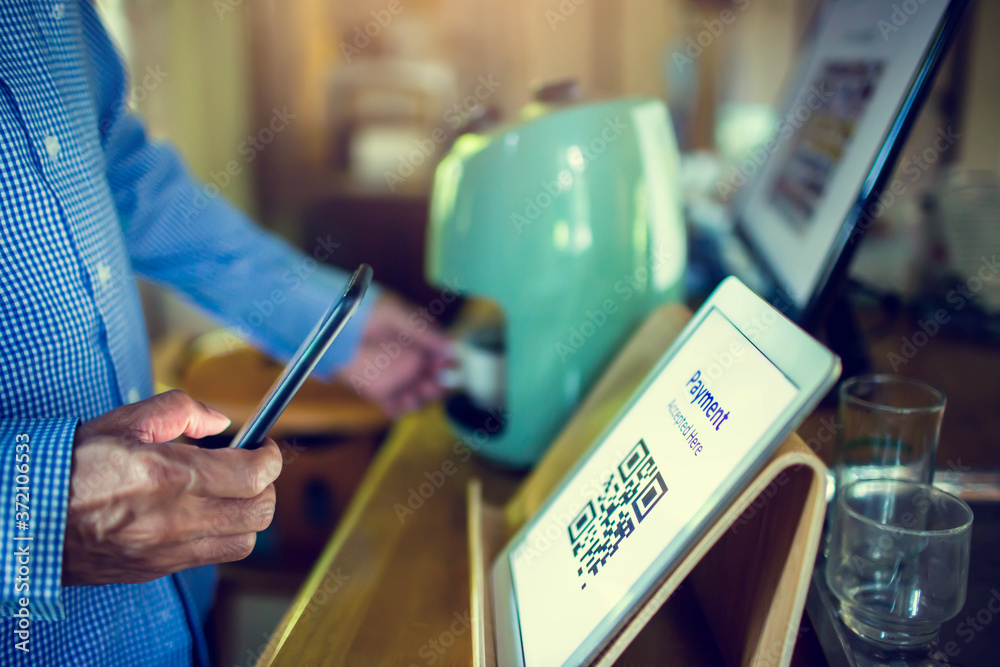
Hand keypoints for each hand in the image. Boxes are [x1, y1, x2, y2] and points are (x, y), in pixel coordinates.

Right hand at [64, 390, 282, 585]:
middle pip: (260, 512)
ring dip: (248, 515)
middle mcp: (175, 518)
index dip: (270, 457)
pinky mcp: (158, 568)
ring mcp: (167, 549)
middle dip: (266, 486)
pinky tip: (203, 513)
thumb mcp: (126, 420)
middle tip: (250, 468)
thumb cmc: (72, 465)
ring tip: (230, 493)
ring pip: (244, 541)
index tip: (263, 446)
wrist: (25, 516)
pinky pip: (212, 557)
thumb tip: (219, 421)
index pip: (254, 475)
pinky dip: (221, 535)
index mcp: (169, 476)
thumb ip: (182, 410)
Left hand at [337, 292, 450, 416]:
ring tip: (414, 394)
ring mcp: (398, 379)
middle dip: (438, 386)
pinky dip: (400, 409)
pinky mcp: (380, 392)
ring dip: (422, 399)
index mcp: (422, 342)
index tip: (443, 365)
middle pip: (436, 382)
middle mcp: (414, 363)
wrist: (335, 324)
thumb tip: (450, 346)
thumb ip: (423, 331)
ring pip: (419, 397)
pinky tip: (400, 403)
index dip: (448, 364)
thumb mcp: (396, 314)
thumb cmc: (367, 311)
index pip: (443, 358)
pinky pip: (395, 407)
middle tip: (431, 384)